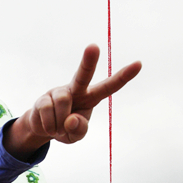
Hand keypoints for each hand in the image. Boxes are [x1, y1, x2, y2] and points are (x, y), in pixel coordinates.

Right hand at [4, 45, 140, 156]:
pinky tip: (49, 126)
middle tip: (93, 46)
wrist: (43, 130)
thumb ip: (79, 130)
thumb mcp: (76, 136)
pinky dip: (50, 124)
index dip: (123, 77)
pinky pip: (47, 110)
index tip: (139, 64)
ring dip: (60, 121)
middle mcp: (76, 90)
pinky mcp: (43, 97)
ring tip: (58, 128)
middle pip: (83, 74)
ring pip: (62, 101)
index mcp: (91, 97)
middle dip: (88, 61)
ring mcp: (59, 91)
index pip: (109, 87)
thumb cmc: (66, 129)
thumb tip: (71, 118)